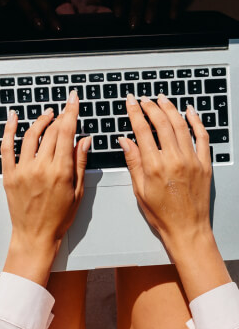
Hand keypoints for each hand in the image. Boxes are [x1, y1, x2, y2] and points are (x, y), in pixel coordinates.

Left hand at [1, 90, 90, 285]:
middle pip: (51, 132)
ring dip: (40, 121)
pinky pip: (6, 148)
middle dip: (59, 117)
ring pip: (30, 135)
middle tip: (64, 111)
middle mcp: (41, 167)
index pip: (67, 132)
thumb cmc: (58, 219)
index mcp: (61, 171)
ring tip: (47, 115)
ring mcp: (23, 170)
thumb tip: (84, 140)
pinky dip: (8, 130)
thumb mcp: (77, 192)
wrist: (35, 236)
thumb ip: (80, 164)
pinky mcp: (9, 175)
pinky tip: (13, 118)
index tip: (73, 100)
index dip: (71, 112)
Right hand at [118, 94, 229, 300]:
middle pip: (162, 123)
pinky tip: (190, 112)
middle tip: (144, 100)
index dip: (135, 113)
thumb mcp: (140, 190)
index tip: (131, 102)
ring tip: (162, 100)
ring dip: (170, 109)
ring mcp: (191, 160)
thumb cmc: (162, 215)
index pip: (142, 131)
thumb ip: (133, 163)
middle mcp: (174, 160)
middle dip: (151, 107)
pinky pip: (202, 136)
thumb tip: (125, 141)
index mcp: (154, 167)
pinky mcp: (204, 164)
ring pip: (181, 125)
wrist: (187, 229)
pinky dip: (196, 121)